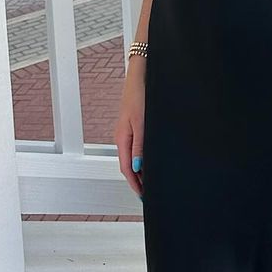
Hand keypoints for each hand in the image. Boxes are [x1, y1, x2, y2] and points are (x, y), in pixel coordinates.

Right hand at [114, 63, 145, 196]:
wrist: (141, 76)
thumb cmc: (140, 96)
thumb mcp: (141, 123)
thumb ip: (139, 146)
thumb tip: (137, 167)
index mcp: (122, 139)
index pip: (126, 168)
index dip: (135, 184)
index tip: (143, 196)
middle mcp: (123, 137)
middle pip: (127, 165)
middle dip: (137, 180)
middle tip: (147, 192)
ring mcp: (127, 131)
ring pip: (132, 157)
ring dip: (139, 170)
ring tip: (149, 181)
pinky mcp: (134, 125)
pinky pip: (135, 147)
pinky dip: (141, 158)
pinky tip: (149, 160)